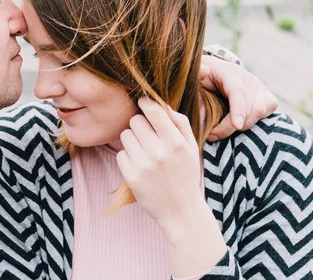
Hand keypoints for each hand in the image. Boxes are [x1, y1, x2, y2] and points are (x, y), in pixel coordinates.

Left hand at [116, 98, 205, 227]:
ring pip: (125, 135)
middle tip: (148, 136)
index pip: (153, 111)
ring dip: (132, 140)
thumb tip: (160, 102)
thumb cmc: (186, 174)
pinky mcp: (131, 177)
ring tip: (145, 152)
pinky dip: (127, 157)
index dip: (145, 102)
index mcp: (176, 143)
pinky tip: (140, 165)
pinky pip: (120, 154)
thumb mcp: (192, 147)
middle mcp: (159, 152)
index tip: (142, 102)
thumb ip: (179, 122)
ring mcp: (143, 165)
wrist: (180, 211)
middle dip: (140, 125)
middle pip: (135, 120)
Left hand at [200, 55, 277, 140]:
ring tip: (222, 131)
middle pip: (249, 108)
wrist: (219, 72)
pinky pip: (267, 114)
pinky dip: (253, 123)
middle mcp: (249, 80)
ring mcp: (261, 89)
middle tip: (211, 135)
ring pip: (258, 113)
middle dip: (230, 127)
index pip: (238, 92)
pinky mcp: (268, 99)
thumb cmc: (205, 78)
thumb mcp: (196, 75)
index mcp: (231, 74)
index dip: (238, 110)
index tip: (237, 125)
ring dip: (241, 126)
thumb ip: (197, 76)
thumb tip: (204, 72)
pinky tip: (239, 125)